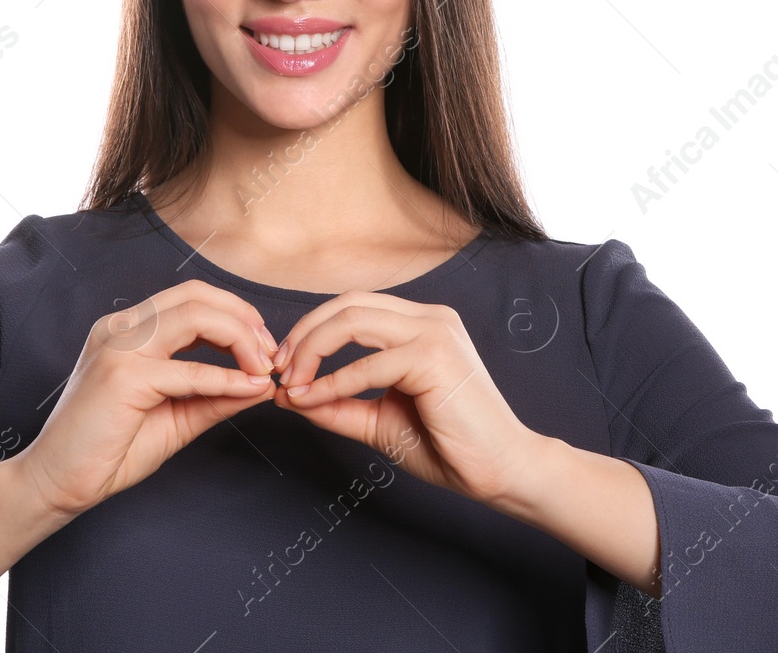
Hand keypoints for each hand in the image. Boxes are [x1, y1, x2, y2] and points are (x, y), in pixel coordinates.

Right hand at [14, 279, 279, 519]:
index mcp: (129, 329)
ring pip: (196, 316)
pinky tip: (248, 389)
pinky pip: (188, 370)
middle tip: (272, 355)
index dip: (237, 315)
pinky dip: (226, 376)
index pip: (192, 297)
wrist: (57, 483)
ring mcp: (119, 346)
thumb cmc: (111, 450)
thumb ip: (217, 394)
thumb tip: (265, 381)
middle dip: (245, 319)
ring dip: (240, 339)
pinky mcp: (122, 377)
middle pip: (197, 296)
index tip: (265, 349)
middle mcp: (122, 327)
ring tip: (264, 368)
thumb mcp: (178, 415)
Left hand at [271, 291, 540, 504]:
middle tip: (277, 371)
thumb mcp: (378, 420)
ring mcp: (434, 332)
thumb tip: (286, 393)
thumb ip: (336, 403)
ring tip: (291, 384)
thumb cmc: (448, 446)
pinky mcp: (434, 357)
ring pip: (352, 320)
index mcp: (419, 324)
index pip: (351, 307)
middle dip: (303, 335)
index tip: (282, 367)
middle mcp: (429, 318)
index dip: (310, 331)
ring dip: (312, 351)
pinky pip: (368, 364)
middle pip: (346, 305)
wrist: (500, 471)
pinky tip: (313, 399)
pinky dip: (332, 382)